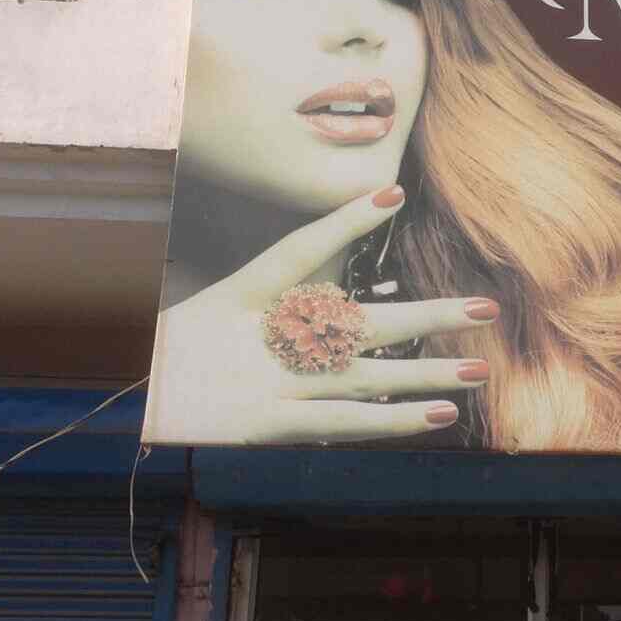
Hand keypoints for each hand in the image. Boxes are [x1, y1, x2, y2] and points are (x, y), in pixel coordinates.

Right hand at [146, 185, 497, 443]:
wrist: (133, 413)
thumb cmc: (183, 359)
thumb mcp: (220, 314)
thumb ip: (279, 298)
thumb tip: (335, 289)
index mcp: (241, 296)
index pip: (300, 250)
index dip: (346, 221)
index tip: (394, 193)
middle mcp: (262, 337)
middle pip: (360, 321)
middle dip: (428, 315)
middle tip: (487, 307)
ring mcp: (268, 383)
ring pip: (365, 375)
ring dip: (426, 374)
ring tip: (479, 370)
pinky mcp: (268, 427)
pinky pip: (343, 423)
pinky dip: (393, 419)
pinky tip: (439, 415)